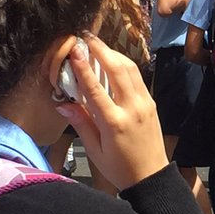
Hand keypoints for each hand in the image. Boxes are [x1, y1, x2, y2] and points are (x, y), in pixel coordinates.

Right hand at [54, 34, 167, 189]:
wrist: (151, 176)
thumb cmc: (119, 168)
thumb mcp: (95, 150)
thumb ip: (81, 123)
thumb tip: (63, 104)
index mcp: (114, 122)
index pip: (95, 89)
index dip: (83, 67)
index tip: (74, 49)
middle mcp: (132, 108)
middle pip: (117, 70)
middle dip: (101, 50)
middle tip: (85, 36)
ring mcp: (145, 103)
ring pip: (130, 69)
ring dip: (113, 53)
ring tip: (97, 44)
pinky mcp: (151, 103)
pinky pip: (137, 77)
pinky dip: (124, 64)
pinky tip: (114, 59)